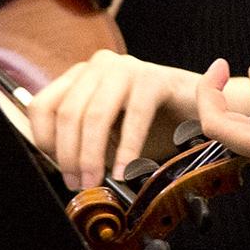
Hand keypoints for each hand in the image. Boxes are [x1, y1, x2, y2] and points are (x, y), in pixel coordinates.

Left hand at [30, 49, 212, 190]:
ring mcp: (127, 68)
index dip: (46, 141)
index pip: (43, 106)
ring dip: (91, 155)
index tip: (58, 169)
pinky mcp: (155, 78)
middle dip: (69, 155)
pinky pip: (133, 118)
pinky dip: (127, 150)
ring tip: (96, 180)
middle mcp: (100, 66)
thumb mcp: (111, 131)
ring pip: (94, 116)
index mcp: (82, 76)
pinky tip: (124, 170)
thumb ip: (84, 141)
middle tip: (79, 183)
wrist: (206, 109)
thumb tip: (63, 171)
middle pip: (68, 113)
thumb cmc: (158, 123)